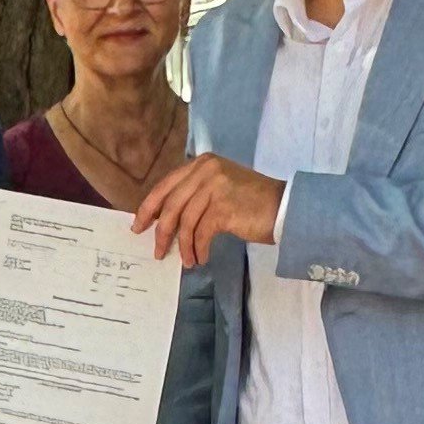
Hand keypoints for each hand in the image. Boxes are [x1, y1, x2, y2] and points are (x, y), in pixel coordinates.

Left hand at [133, 154, 283, 266]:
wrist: (284, 208)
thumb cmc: (251, 203)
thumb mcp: (219, 189)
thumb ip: (193, 196)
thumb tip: (163, 221)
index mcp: (201, 163)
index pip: (165, 185)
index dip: (148, 207)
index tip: (139, 226)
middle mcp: (206, 169)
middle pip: (171, 204)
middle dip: (161, 231)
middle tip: (157, 251)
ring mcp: (215, 186)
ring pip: (185, 221)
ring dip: (183, 246)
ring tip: (187, 261)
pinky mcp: (224, 207)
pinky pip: (201, 232)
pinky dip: (198, 248)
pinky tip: (201, 257)